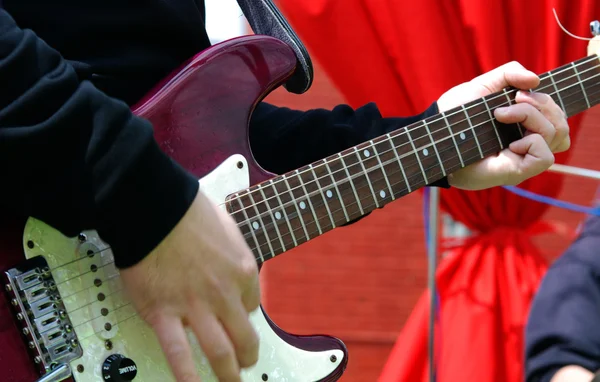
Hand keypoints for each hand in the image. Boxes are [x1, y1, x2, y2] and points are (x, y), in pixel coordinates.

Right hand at [120, 190, 259, 381]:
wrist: (154, 208)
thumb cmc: (187, 210)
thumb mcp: (226, 226)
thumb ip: (234, 250)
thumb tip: (231, 262)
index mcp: (242, 271)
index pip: (251, 305)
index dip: (243, 314)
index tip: (236, 318)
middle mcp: (224, 294)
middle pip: (244, 337)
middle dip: (247, 357)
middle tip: (244, 365)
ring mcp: (196, 307)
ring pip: (220, 352)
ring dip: (227, 374)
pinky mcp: (165, 314)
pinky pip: (179, 353)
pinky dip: (187, 376)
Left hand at [436, 61, 569, 189]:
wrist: (434, 133)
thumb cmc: (455, 114)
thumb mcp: (483, 86)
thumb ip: (509, 74)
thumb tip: (536, 79)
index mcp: (523, 125)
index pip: (557, 116)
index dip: (547, 101)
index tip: (518, 93)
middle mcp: (526, 143)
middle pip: (560, 123)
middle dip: (541, 104)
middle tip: (512, 101)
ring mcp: (522, 159)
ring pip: (557, 135)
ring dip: (533, 117)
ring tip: (501, 115)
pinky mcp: (516, 171)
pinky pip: (545, 158)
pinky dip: (533, 142)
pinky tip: (511, 142)